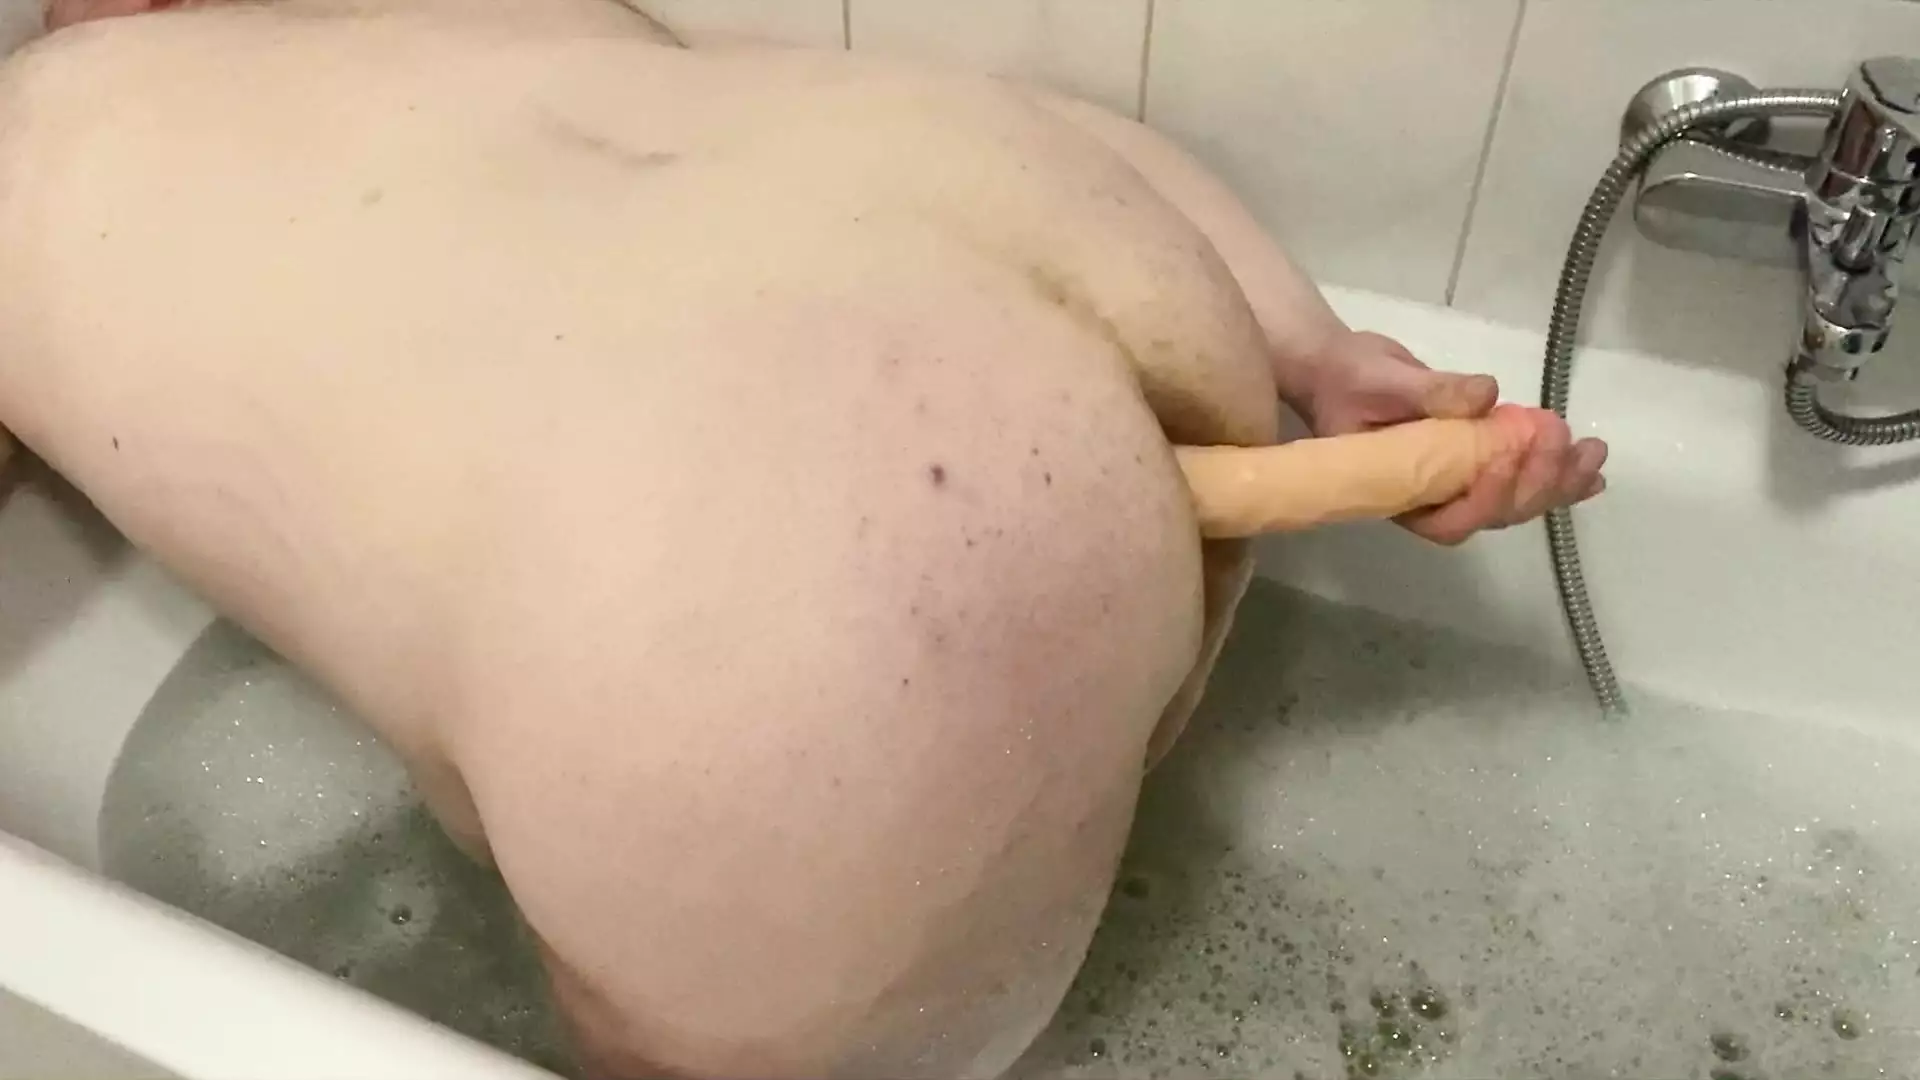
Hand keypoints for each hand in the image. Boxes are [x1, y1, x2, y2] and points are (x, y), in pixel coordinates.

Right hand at [1291, 330, 1606, 545]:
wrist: (1338, 369)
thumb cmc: (1346, 380)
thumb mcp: (1376, 380)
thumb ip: (1428, 392)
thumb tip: (1485, 394)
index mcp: (1399, 494)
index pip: (1450, 520)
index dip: (1488, 496)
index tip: (1509, 451)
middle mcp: (1432, 500)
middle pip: (1494, 513)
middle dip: (1536, 481)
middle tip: (1560, 436)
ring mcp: (1457, 484)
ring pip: (1516, 500)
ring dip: (1558, 480)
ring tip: (1592, 452)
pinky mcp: (1475, 464)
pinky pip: (1521, 477)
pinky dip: (1558, 473)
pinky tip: (1590, 466)